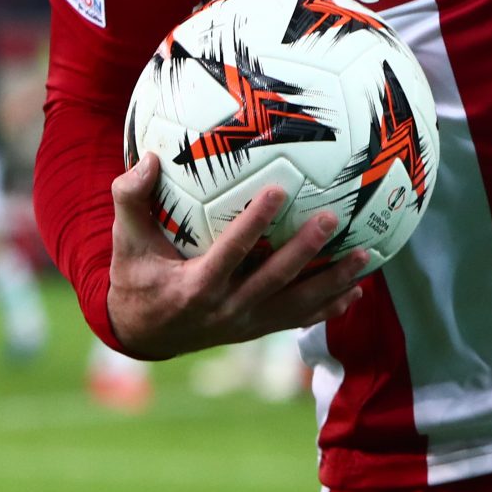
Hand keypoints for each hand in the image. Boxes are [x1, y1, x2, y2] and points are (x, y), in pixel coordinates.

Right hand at [106, 151, 368, 360]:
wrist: (144, 333)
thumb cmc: (137, 276)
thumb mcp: (126, 242)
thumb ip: (131, 199)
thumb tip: (147, 158)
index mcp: (195, 288)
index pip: (230, 253)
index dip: (255, 224)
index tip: (279, 190)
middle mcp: (225, 310)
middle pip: (274, 279)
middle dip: (306, 250)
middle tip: (333, 218)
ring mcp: (245, 325)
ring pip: (295, 304)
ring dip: (332, 282)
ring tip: (365, 256)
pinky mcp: (257, 331)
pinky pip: (297, 320)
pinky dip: (327, 308)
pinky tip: (356, 292)